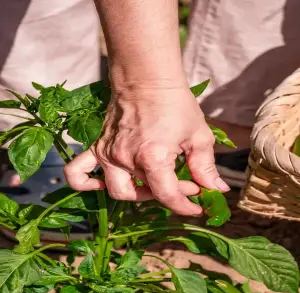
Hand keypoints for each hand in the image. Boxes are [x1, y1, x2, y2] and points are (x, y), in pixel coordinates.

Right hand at [64, 85, 229, 214]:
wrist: (147, 77)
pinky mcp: (97, 147)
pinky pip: (78, 172)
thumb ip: (206, 168)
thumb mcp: (199, 137)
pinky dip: (87, 185)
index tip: (198, 207)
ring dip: (138, 194)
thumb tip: (218, 190)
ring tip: (154, 184)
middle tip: (186, 183)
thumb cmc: (176, 104)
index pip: (168, 196)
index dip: (186, 207)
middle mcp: (126, 159)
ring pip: (118, 191)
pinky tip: (101, 186)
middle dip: (170, 194)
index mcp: (153, 157)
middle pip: (147, 194)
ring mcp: (108, 154)